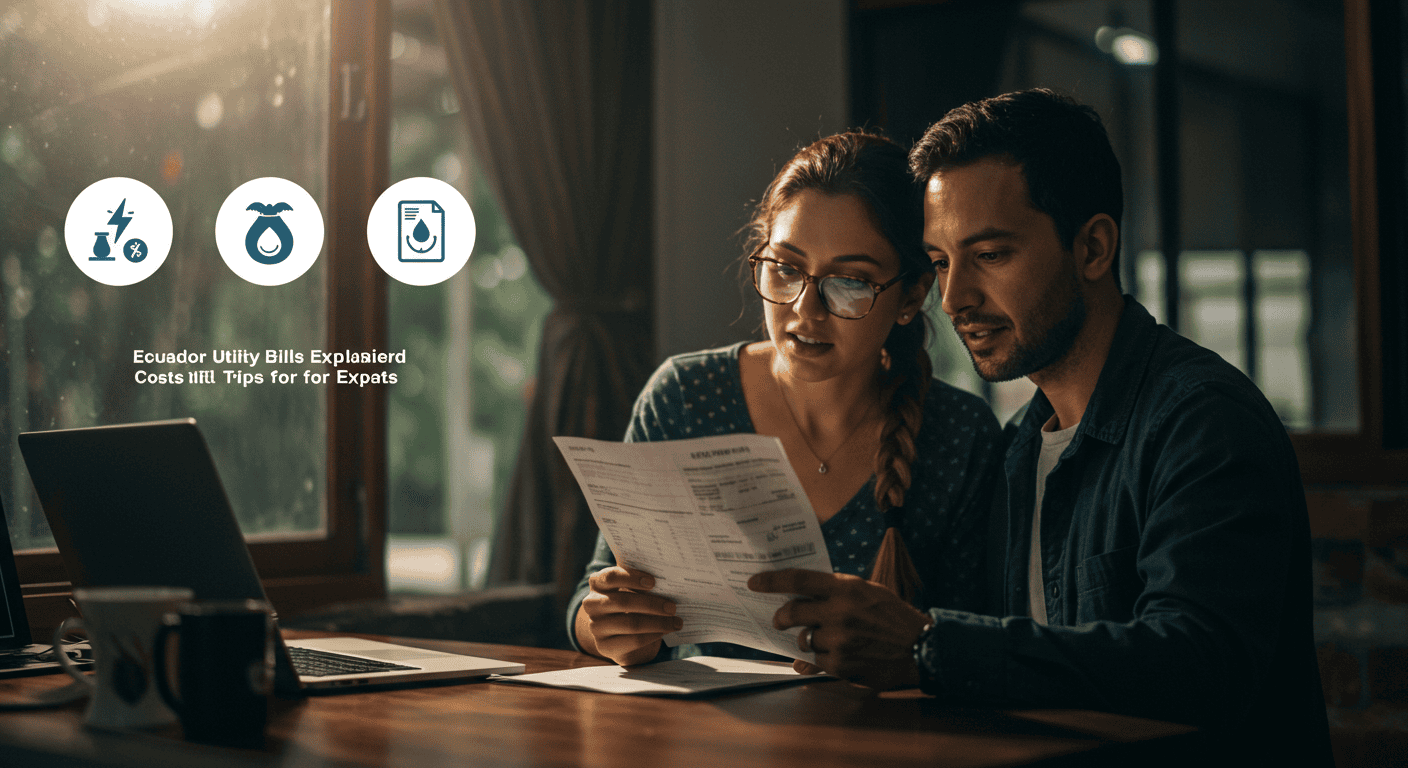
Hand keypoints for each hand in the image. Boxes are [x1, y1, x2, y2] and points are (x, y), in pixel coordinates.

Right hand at [575, 566, 681, 666]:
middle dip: (651, 604)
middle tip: (672, 607)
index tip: (653, 582)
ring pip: (630, 623)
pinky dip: (653, 635)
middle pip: (623, 602)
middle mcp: (592, 604)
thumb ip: (641, 582)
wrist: (620, 632)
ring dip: (658, 622)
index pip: (610, 577)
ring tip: (676, 622)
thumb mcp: (631, 589)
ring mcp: (596, 627)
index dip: (632, 578)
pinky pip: (633, 640)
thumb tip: (667, 581)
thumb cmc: (630, 602)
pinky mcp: (604, 646)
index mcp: (597, 583)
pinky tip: (665, 631)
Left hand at [748, 568, 929, 689]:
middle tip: (779, 620)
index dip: (772, 581)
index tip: (754, 582)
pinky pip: (817, 662)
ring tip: (828, 639)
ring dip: (808, 641)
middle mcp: (840, 613)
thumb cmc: (893, 616)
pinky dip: (823, 660)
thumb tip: (803, 593)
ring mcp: (839, 641)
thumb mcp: (868, 591)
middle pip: (792, 613)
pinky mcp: (842, 666)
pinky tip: (839, 656)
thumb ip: (837, 591)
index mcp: (846, 588)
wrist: (920, 648)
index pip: (799, 580)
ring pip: (804, 641)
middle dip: (781, 617)